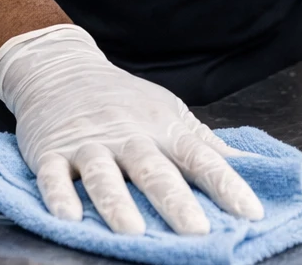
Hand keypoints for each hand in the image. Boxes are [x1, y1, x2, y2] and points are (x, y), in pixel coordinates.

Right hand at [0, 24, 263, 234]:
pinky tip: (68, 217)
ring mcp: (88, 142)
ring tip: (133, 232)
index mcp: (161, 126)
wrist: (62, 68)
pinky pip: (53, 175)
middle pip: (153, 169)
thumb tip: (249, 167)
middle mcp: (127, 134)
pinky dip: (59, 195)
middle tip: (199, 232)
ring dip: (117, 203)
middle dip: (176, 201)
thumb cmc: (123, 99)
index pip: (200, 156)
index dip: (227, 184)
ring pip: (103, 173)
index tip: (251, 213)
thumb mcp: (167, 111)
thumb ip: (202, 143)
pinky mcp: (50, 150)